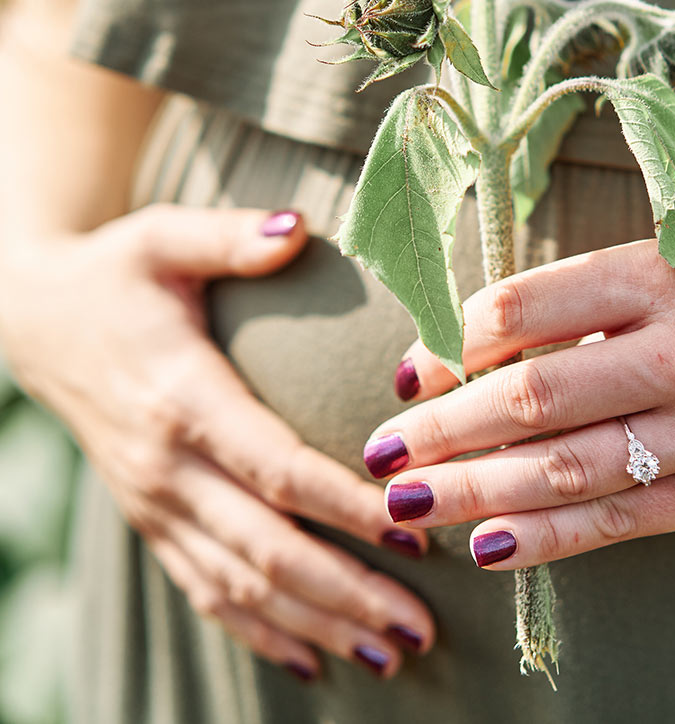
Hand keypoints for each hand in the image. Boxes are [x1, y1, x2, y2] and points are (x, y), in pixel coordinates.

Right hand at [0, 204, 434, 677]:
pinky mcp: (149, 517)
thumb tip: (300, 229)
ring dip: (316, 624)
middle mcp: (165, 464)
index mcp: (181, 396)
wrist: (32, 320)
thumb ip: (230, 237)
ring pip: (239, 584)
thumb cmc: (112, 274)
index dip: (345, 503)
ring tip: (389, 652)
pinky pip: (204, 589)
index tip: (412, 527)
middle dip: (346, 590)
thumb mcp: (161, 236)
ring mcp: (153, 500)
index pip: (275, 466)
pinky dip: (257, 630)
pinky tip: (310, 660)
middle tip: (421, 624)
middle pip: (266, 546)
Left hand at [364, 226, 674, 568]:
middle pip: (530, 396)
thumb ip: (587, 303)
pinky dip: (543, 538)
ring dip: (471, 490)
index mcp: (659, 277)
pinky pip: (616, 521)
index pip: (522, 308)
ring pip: (563, 468)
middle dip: (440, 428)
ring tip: (407, 503)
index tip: (409, 368)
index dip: (449, 342)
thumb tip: (476, 343)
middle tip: (381, 450)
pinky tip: (485, 544)